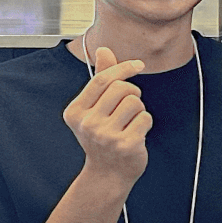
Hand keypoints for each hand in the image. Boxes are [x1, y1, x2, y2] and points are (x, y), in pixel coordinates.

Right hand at [63, 46, 150, 188]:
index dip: (123, 68)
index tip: (139, 65)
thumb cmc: (103, 136)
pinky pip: (146, 118)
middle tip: (129, 107)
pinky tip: (136, 134)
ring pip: (136, 102)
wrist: (108, 173)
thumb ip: (101, 79)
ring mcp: (105, 135)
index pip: (102, 79)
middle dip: (133, 92)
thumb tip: (103, 49)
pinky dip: (146, 123)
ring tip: (129, 123)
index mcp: (75, 111)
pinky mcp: (125, 144)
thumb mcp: (95, 108)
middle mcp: (87, 123)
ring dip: (139, 109)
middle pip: (122, 88)